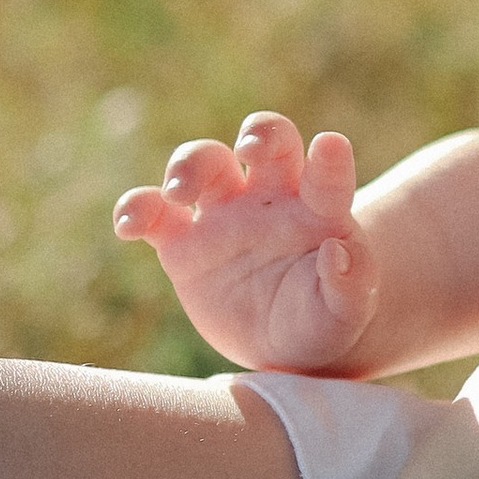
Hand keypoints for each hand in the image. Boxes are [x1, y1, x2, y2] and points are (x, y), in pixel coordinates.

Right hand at [114, 111, 377, 373]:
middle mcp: (271, 199)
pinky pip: (153, 212)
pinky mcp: (182, 243)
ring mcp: (223, 216)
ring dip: (189, 164)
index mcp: (318, 211)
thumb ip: (351, 285)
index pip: (327, 174)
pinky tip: (128, 226)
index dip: (329, 158)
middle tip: (249, 149)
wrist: (281, 344)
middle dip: (258, 134)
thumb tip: (339, 252)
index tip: (330, 147)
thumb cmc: (322, 321)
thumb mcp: (344, 315)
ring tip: (180, 193)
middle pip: (266, 140)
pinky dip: (136, 208)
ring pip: (205, 161)